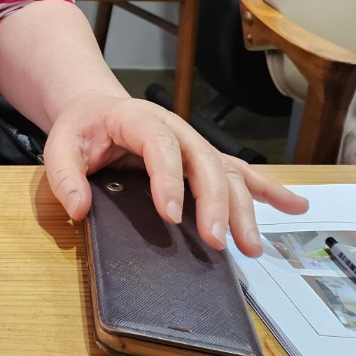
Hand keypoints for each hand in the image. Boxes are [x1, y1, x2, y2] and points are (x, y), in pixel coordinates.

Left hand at [42, 93, 308, 256]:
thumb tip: (78, 208)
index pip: (160, 145)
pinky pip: (241, 172)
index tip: (171, 216)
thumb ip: (64, 174)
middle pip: (204, 161)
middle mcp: (175, 129)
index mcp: (139, 119)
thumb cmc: (83, 128)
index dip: (168, 180)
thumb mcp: (61, 144)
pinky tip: (294, 207)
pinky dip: (268, 190)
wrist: (97, 109)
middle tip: (216, 242)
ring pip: (227, 172)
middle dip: (214, 203)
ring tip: (250, 245)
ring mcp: (193, 144)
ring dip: (243, 208)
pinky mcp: (203, 160)